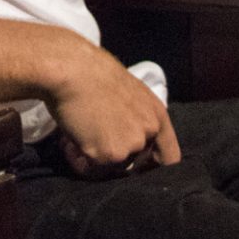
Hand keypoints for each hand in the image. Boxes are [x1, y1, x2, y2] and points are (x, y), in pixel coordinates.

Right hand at [49, 40, 179, 175]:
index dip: (152, 166)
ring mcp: (131, 145)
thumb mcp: (127, 93)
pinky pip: (91, 169)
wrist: (71, 70)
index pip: (169, 157)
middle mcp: (149, 131)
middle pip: (134, 163)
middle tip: (91, 137)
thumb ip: (134, 117)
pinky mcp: (109, 155)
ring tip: (77, 133)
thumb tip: (123, 134)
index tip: (137, 168)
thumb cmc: (91, 72)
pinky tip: (68, 141)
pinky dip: (77, 159)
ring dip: (93, 156)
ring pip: (110, 166)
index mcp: (157, 115)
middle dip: (112, 155)